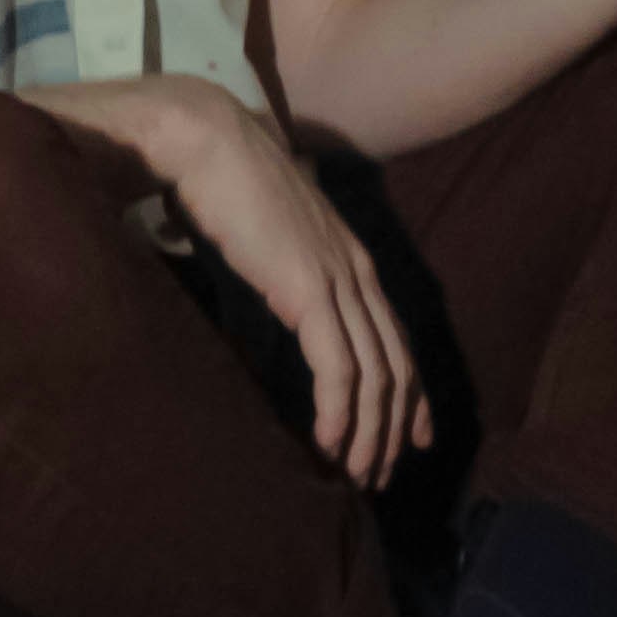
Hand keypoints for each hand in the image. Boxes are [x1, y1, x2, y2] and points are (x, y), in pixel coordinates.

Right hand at [161, 87, 432, 488]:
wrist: (206, 140)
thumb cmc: (222, 186)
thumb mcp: (264, 244)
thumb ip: (277, 282)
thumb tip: (264, 322)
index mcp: (351, 259)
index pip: (396, 338)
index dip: (408, 393)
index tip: (410, 437)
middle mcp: (357, 271)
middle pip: (396, 365)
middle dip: (392, 428)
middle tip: (378, 476)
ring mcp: (338, 279)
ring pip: (375, 374)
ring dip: (367, 433)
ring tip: (354, 476)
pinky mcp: (309, 289)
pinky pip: (338, 367)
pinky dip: (339, 412)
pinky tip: (328, 445)